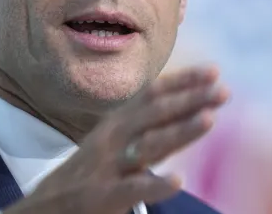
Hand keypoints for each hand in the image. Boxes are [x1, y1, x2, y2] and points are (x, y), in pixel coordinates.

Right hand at [2, 66, 228, 213]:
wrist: (48, 206)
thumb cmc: (90, 171)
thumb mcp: (114, 139)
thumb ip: (147, 124)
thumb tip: (188, 104)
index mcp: (118, 122)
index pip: (153, 95)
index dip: (182, 82)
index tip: (213, 72)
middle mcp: (114, 138)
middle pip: (156, 114)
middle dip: (190, 100)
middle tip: (223, 90)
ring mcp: (109, 166)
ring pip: (149, 145)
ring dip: (179, 131)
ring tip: (209, 119)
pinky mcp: (104, 195)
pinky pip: (133, 188)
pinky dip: (155, 183)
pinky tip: (177, 180)